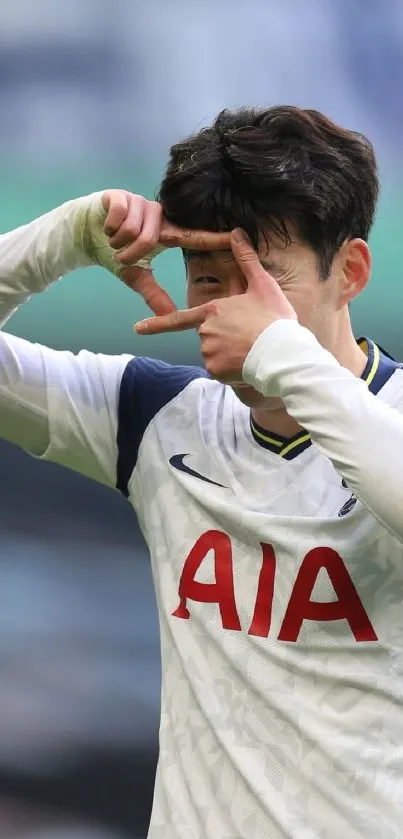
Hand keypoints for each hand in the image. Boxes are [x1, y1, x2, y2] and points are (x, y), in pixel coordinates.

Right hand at [86, 190, 230, 315]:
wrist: (85, 233)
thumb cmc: (115, 252)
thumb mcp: (134, 276)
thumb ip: (153, 294)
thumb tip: (170, 316)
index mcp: (165, 234)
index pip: (193, 236)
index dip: (214, 237)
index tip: (237, 235)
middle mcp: (157, 215)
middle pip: (149, 239)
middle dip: (129, 254)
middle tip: (119, 255)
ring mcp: (140, 203)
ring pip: (132, 229)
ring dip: (116, 242)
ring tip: (112, 239)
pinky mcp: (122, 196)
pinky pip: (119, 217)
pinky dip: (109, 228)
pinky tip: (106, 227)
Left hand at [134, 228, 296, 381]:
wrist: (283, 353)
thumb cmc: (274, 318)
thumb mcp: (263, 285)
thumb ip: (247, 260)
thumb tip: (237, 232)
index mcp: (212, 310)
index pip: (178, 319)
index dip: (156, 324)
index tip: (137, 329)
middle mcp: (205, 331)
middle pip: (209, 337)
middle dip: (224, 340)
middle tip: (249, 337)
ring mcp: (208, 351)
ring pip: (214, 355)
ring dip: (229, 355)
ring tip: (250, 350)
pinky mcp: (215, 369)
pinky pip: (220, 371)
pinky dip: (231, 370)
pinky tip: (247, 363)